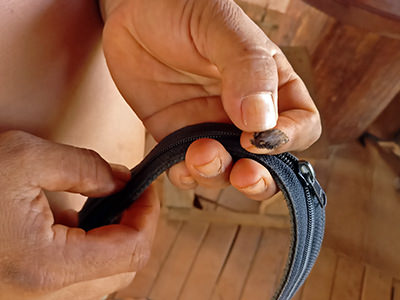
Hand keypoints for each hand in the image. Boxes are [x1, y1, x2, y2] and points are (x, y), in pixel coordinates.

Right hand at [0, 131, 158, 299]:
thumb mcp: (22, 158)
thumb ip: (83, 167)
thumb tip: (121, 181)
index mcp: (49, 268)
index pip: (133, 250)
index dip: (149, 215)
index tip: (147, 188)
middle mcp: (44, 298)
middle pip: (123, 269)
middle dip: (135, 227)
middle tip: (132, 195)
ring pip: (102, 277)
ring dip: (112, 239)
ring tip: (100, 205)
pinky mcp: (25, 294)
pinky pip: (75, 278)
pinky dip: (87, 249)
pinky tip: (68, 221)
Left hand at [100, 0, 320, 199]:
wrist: (135, 11)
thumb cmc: (184, 8)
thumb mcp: (221, 27)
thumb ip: (247, 68)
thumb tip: (261, 121)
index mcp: (272, 85)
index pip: (301, 124)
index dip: (288, 139)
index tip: (259, 138)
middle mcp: (245, 114)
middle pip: (269, 162)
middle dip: (259, 178)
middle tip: (243, 175)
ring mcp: (211, 128)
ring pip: (228, 172)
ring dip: (218, 175)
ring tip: (200, 154)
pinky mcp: (178, 137)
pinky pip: (188, 170)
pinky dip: (187, 176)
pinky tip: (180, 164)